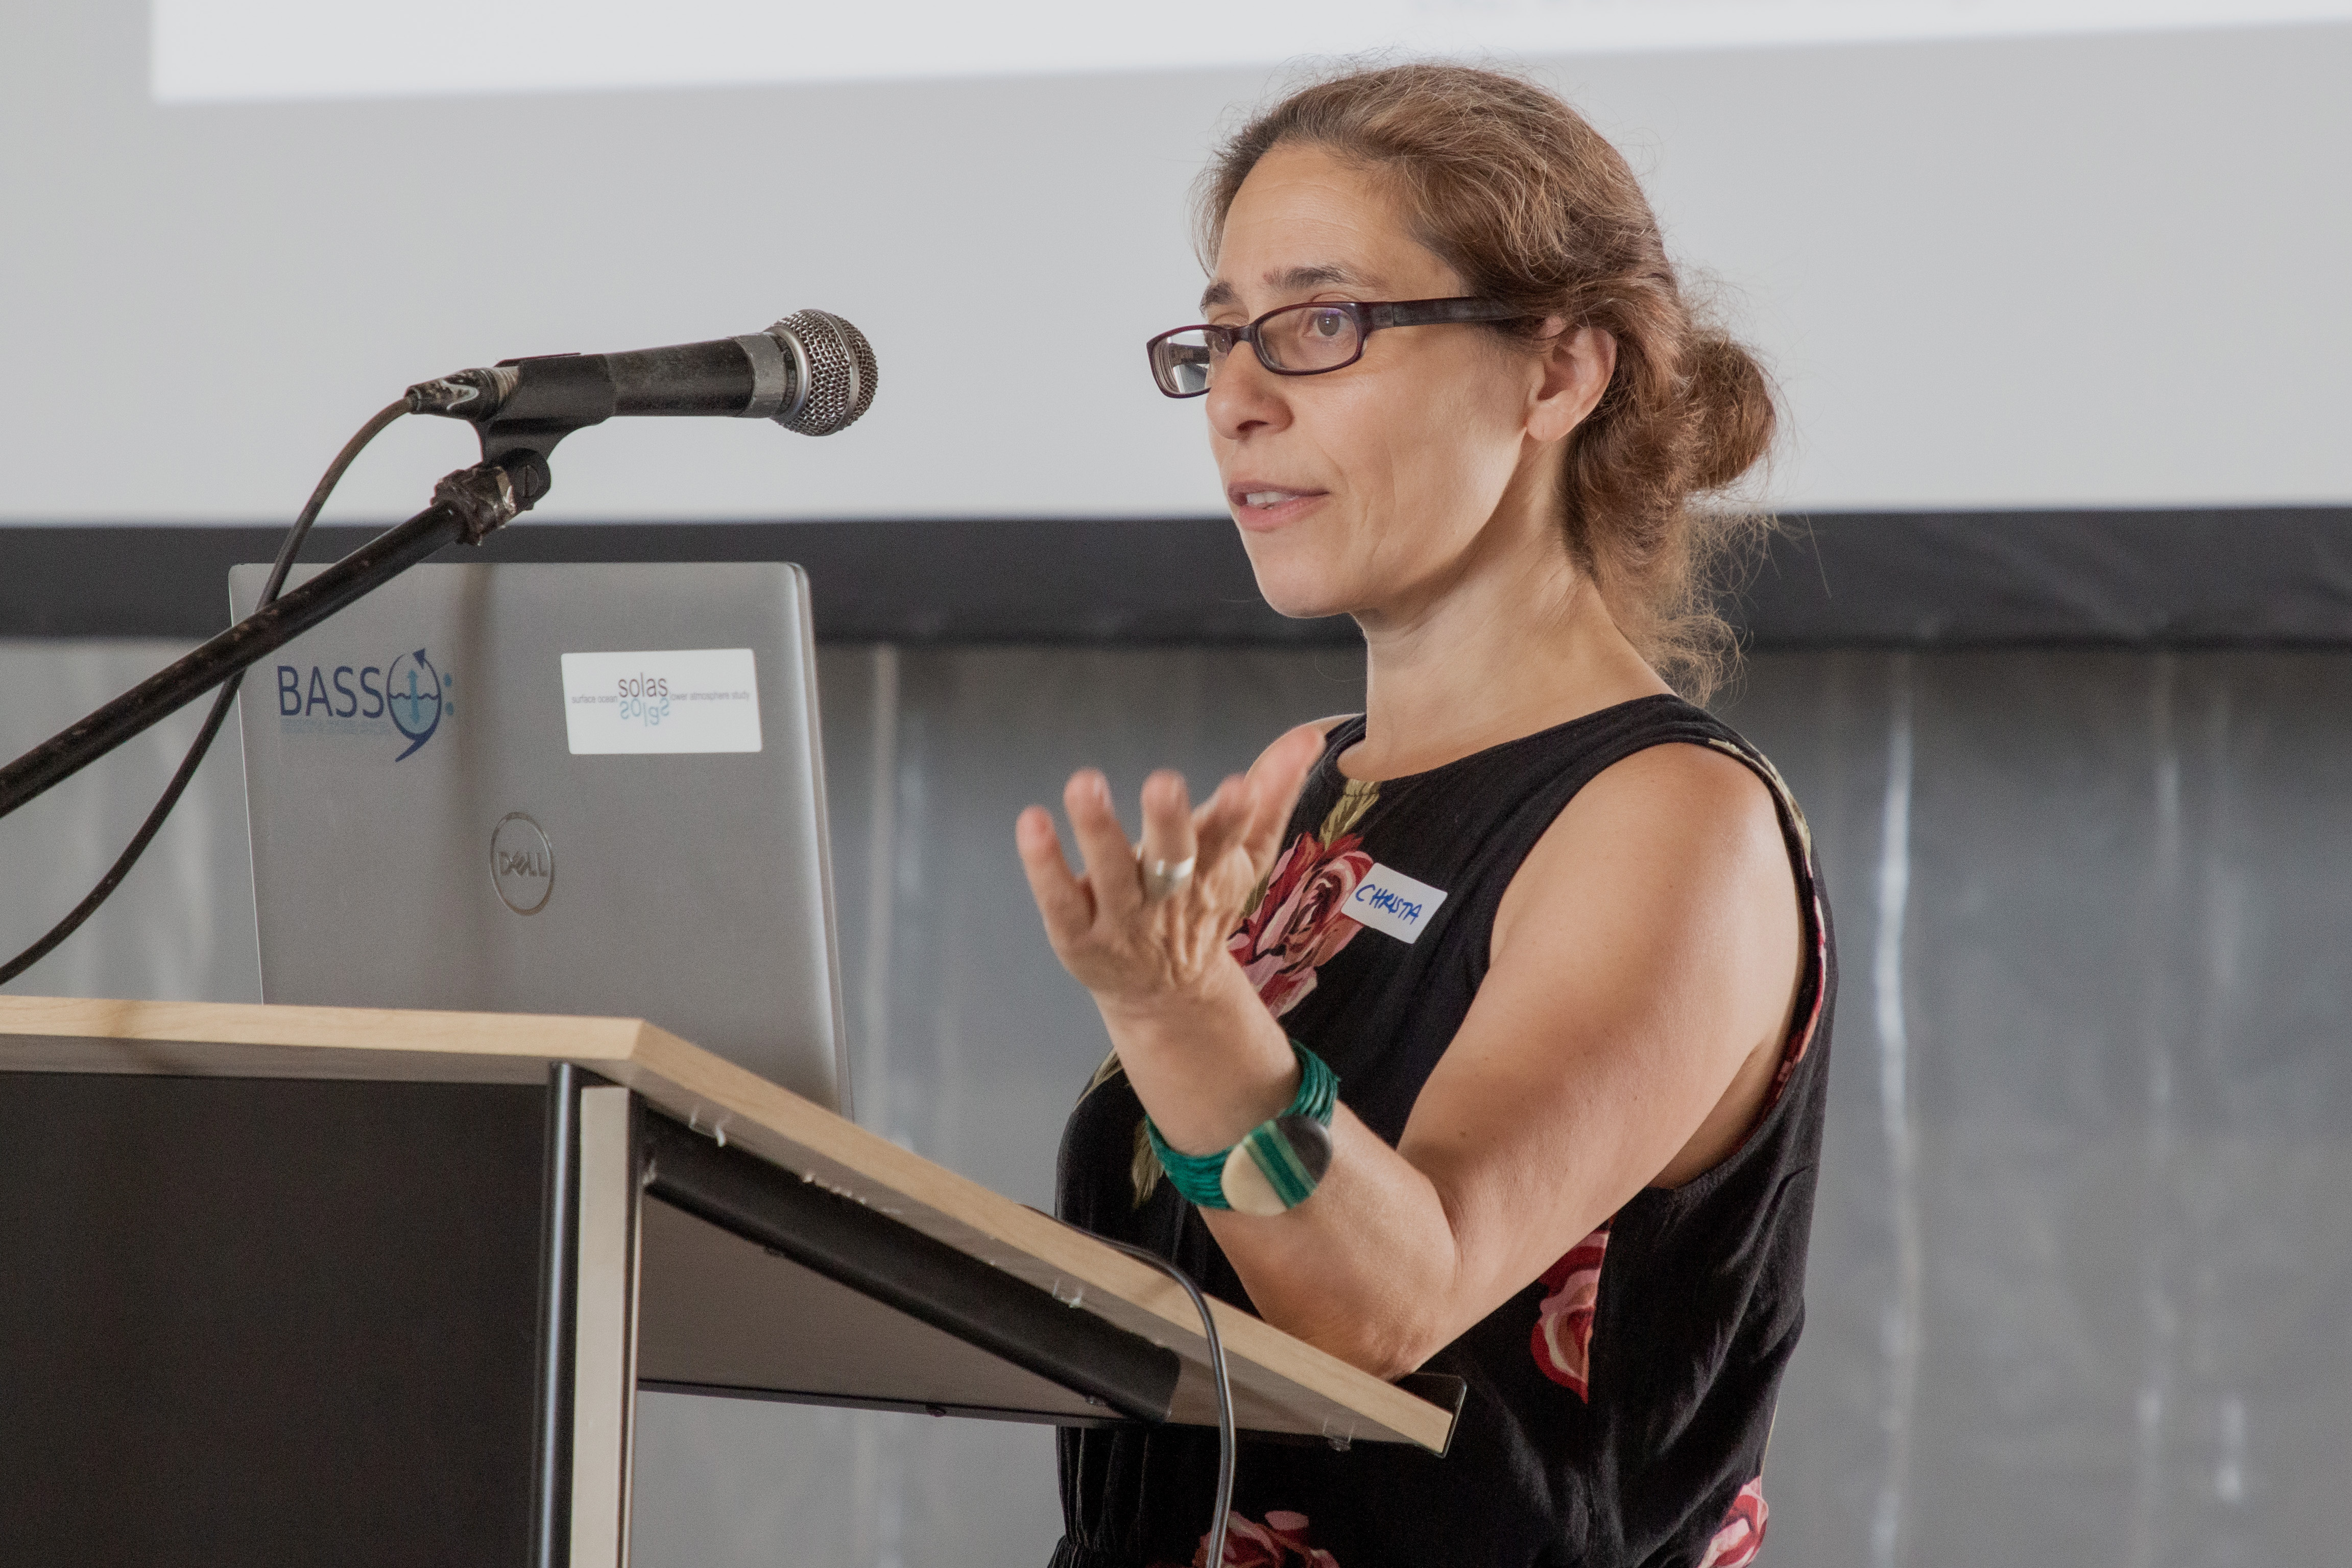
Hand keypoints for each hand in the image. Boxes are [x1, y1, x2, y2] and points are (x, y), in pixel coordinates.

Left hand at [1015, 723, 1326, 1016]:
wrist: (1167, 992)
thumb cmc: (1202, 904)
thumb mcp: (1244, 854)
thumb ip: (1273, 792)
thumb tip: (1309, 734)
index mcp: (1212, 871)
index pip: (1230, 840)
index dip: (1236, 815)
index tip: (1240, 787)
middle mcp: (1168, 898)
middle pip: (1172, 861)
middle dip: (1170, 823)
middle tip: (1165, 783)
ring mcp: (1122, 921)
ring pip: (1111, 876)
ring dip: (1098, 829)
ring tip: (1085, 784)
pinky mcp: (1079, 937)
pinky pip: (1060, 900)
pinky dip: (1046, 865)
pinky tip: (1032, 822)